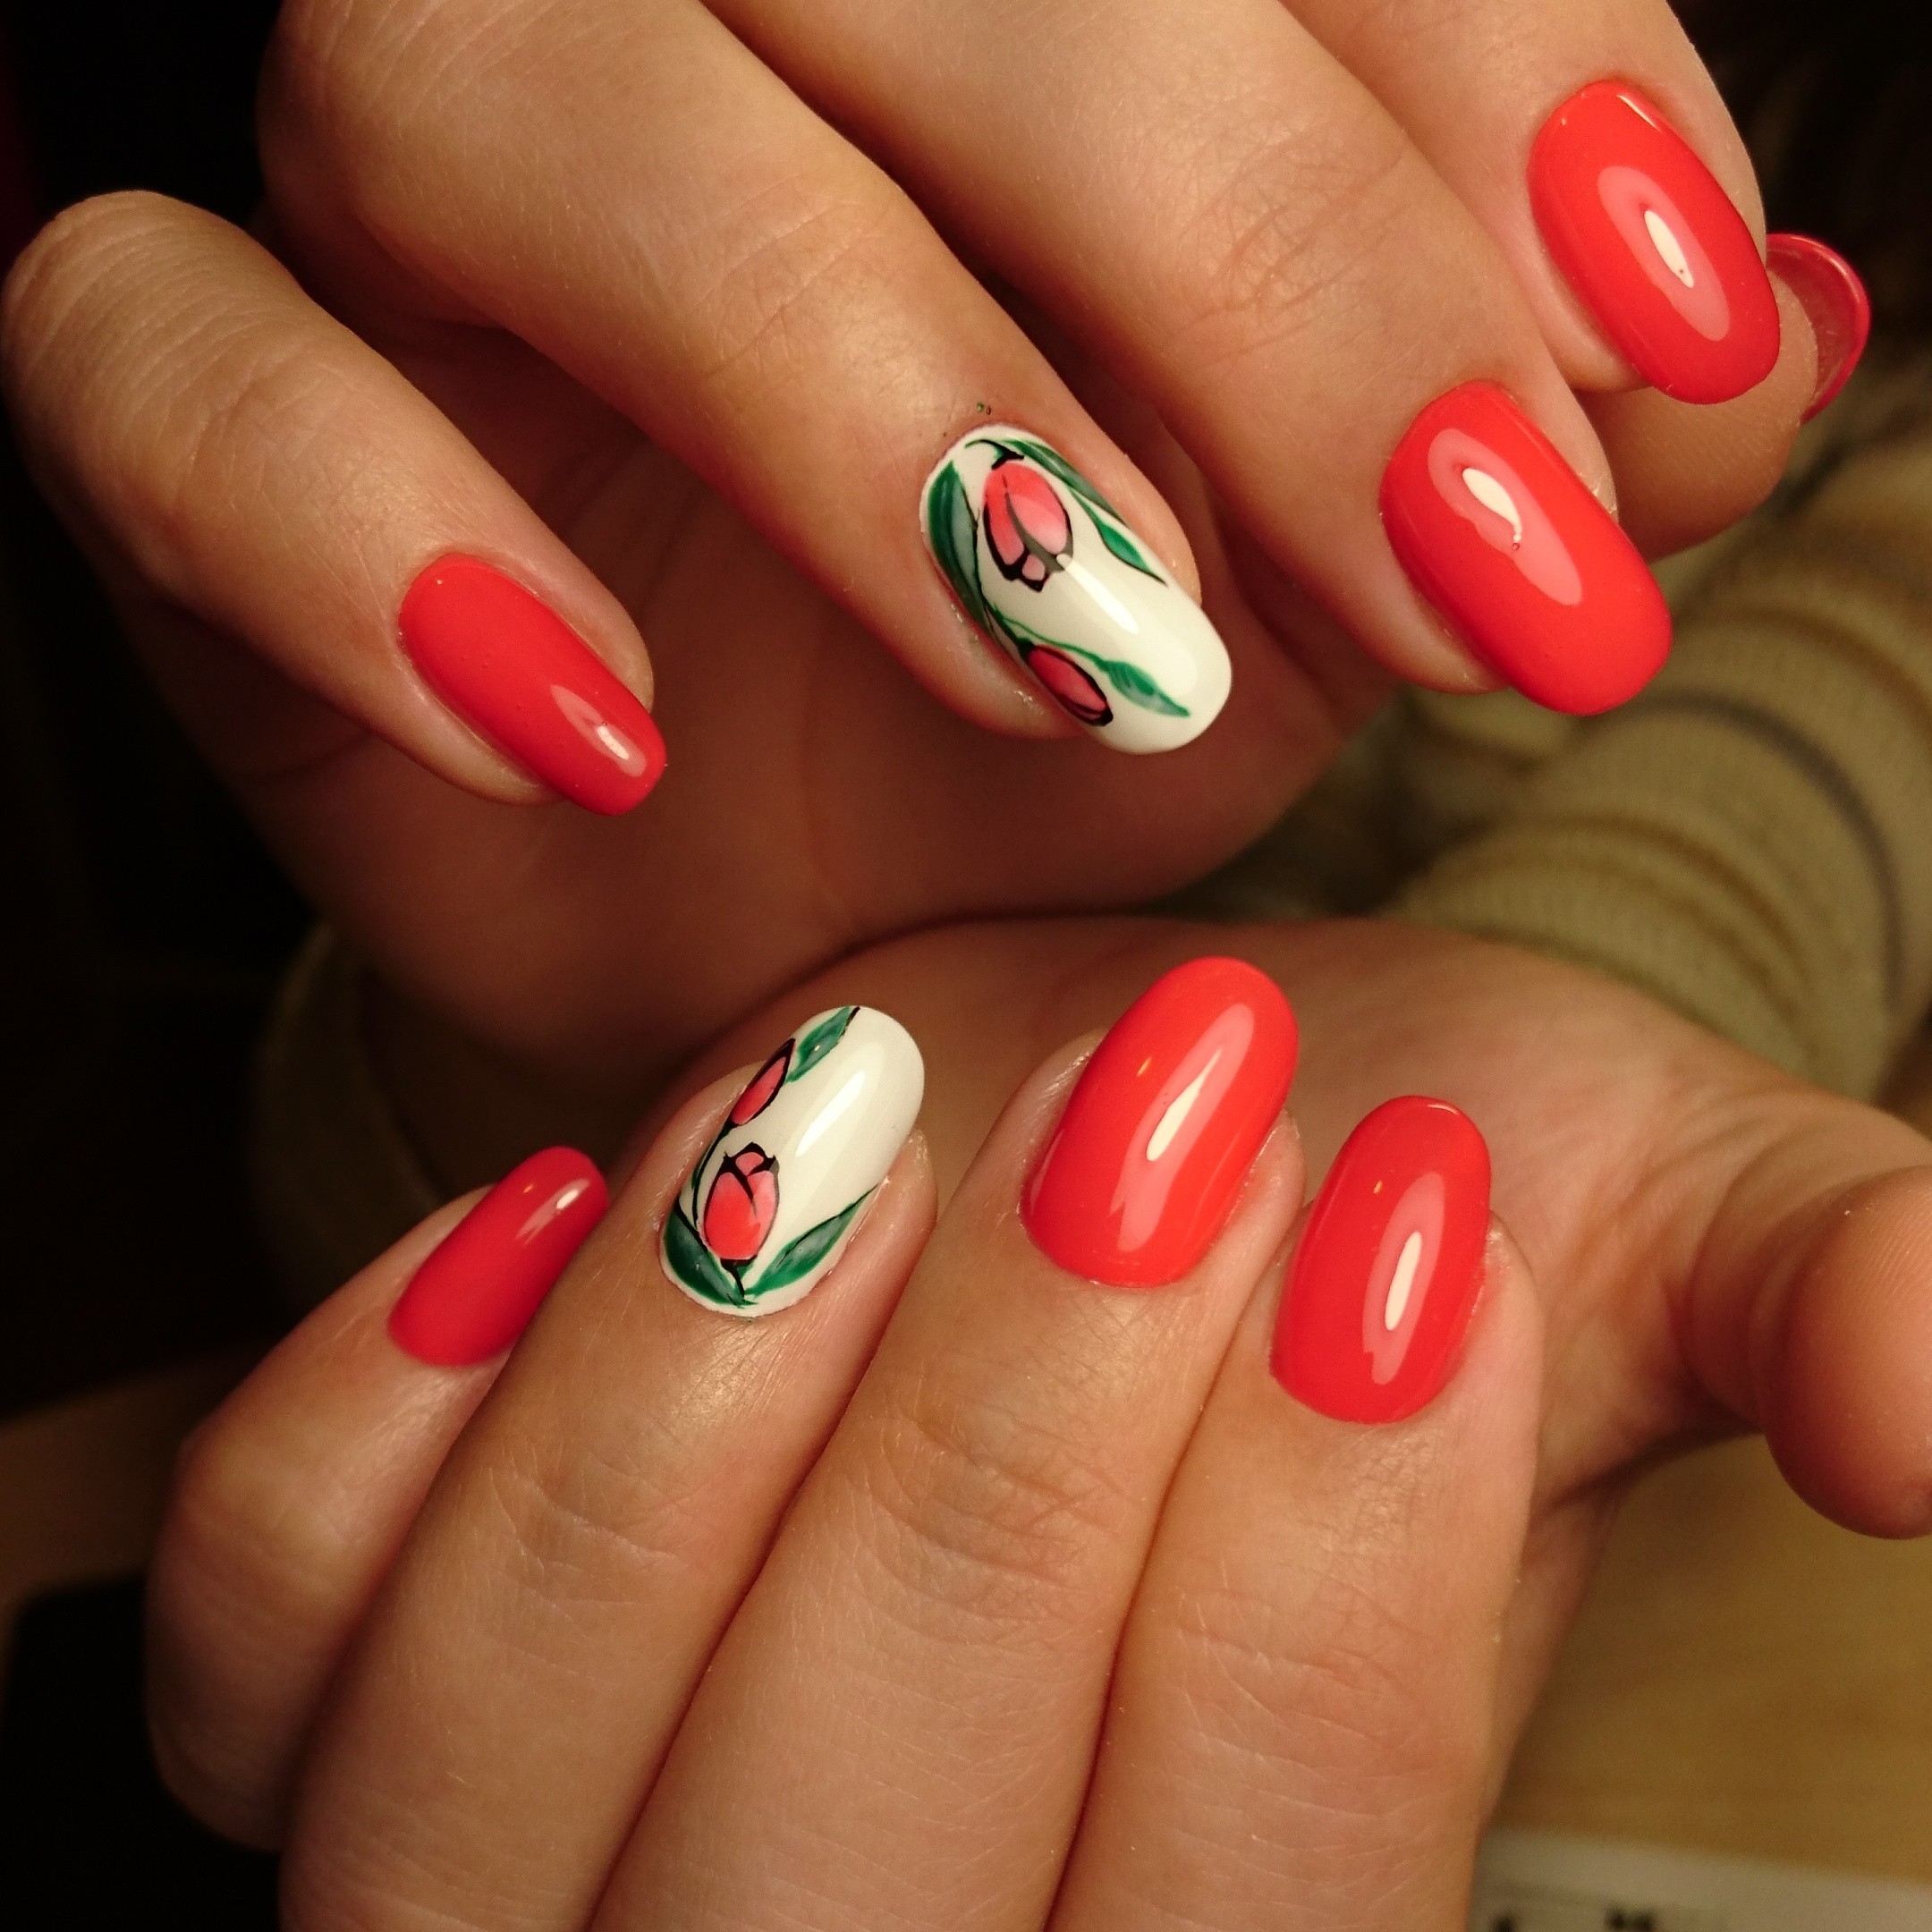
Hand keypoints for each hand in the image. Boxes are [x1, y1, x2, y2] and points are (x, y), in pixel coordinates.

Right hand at [0, 0, 1834, 1088]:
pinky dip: (354, 525)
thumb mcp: (1326, 580)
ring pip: (510, 91)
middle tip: (1458, 562)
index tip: (1654, 343)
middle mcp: (679, 14)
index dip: (1478, 60)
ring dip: (840, 372)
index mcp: (982, 13)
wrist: (778, 930)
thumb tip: (1759, 341)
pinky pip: (152, 359)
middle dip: (1234, 242)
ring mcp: (392, 192)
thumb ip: (1529, 426)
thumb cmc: (1040, 724)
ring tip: (1087, 661)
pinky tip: (582, 727)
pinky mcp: (178, 397)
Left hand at [148, 918, 1931, 1923]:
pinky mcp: (338, 1695)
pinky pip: (271, 1627)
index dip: (1339, 1577)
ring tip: (864, 1104)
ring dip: (689, 1408)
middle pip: (836, 1884)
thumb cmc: (1354, 1204)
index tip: (1406, 1209)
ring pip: (498, 1778)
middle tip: (1156, 1102)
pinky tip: (564, 1195)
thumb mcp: (1611, 1251)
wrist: (1087, 1154)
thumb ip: (1793, 1311)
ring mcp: (523, 1884)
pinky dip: (383, 1422)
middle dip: (1008, 1458)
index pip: (1247, 1929)